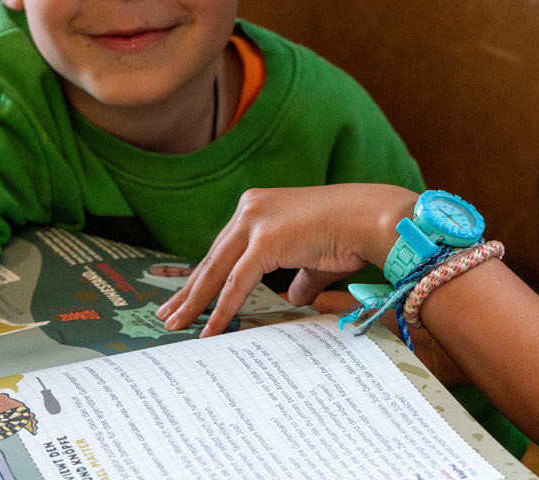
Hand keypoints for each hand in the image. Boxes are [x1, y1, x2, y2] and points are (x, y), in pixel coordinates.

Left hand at [157, 184, 417, 335]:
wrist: (371, 218)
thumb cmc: (350, 235)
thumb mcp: (314, 258)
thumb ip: (298, 277)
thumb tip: (292, 299)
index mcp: (258, 207)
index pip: (223, 248)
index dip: (204, 276)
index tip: (186, 297)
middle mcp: (250, 208)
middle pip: (211, 258)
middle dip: (189, 290)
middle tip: (167, 315)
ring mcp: (254, 221)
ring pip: (216, 271)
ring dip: (195, 302)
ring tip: (175, 325)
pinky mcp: (264, 240)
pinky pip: (236, 282)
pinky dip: (222, 309)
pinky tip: (210, 330)